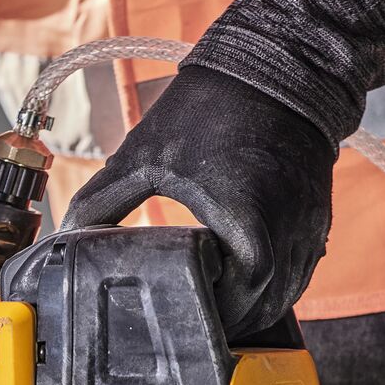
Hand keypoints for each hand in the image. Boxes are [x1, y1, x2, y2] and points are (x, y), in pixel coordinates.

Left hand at [64, 66, 335, 336]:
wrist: (277, 66)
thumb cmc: (211, 107)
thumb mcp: (143, 158)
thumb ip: (100, 204)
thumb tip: (67, 238)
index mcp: (247, 231)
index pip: (229, 308)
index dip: (195, 316)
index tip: (168, 314)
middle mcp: (287, 241)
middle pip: (258, 314)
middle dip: (220, 318)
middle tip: (181, 313)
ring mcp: (309, 235)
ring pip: (282, 300)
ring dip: (248, 307)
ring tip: (208, 299)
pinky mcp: (318, 224)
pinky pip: (297, 274)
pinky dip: (271, 285)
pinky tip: (239, 276)